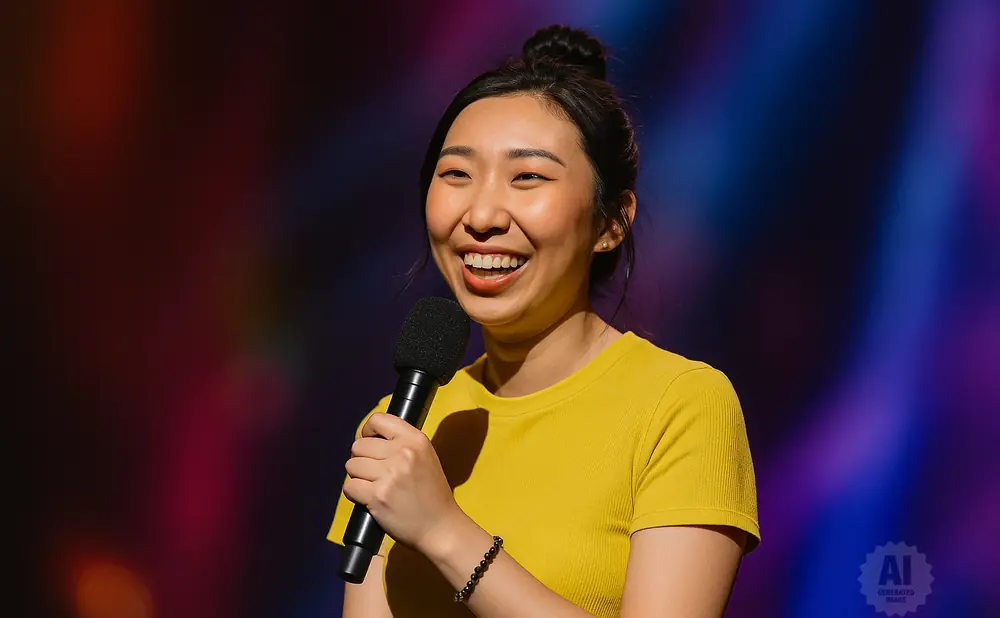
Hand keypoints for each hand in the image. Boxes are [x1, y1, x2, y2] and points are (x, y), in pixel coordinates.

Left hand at [343, 413, 464, 554]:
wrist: (440, 527)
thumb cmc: (431, 494)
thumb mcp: (425, 457)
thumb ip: (400, 444)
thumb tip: (365, 437)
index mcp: (416, 439)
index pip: (378, 420)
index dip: (367, 432)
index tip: (370, 445)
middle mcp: (403, 453)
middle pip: (359, 446)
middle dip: (362, 460)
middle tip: (376, 474)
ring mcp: (390, 474)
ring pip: (351, 466)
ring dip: (358, 478)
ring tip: (376, 487)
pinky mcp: (378, 496)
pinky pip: (349, 487)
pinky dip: (356, 495)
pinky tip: (371, 499)